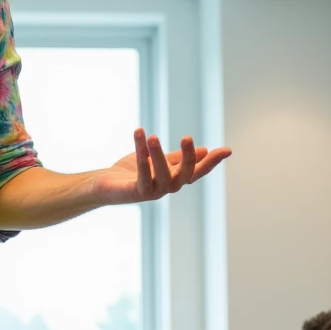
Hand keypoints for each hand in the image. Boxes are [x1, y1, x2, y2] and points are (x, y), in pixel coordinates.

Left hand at [95, 129, 230, 205]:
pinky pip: (141, 175)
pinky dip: (141, 157)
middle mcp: (167, 188)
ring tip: (152, 136)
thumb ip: (177, 157)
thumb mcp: (156, 160)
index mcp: (174, 178)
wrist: (103, 185)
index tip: (227, 150)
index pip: (197, 171)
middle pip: (184, 175)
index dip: (211, 162)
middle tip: (186, 138)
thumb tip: (203, 150)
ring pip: (162, 174)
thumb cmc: (129, 173)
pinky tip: (140, 138)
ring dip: (157, 154)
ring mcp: (152, 193)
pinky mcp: (136, 193)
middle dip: (187, 157)